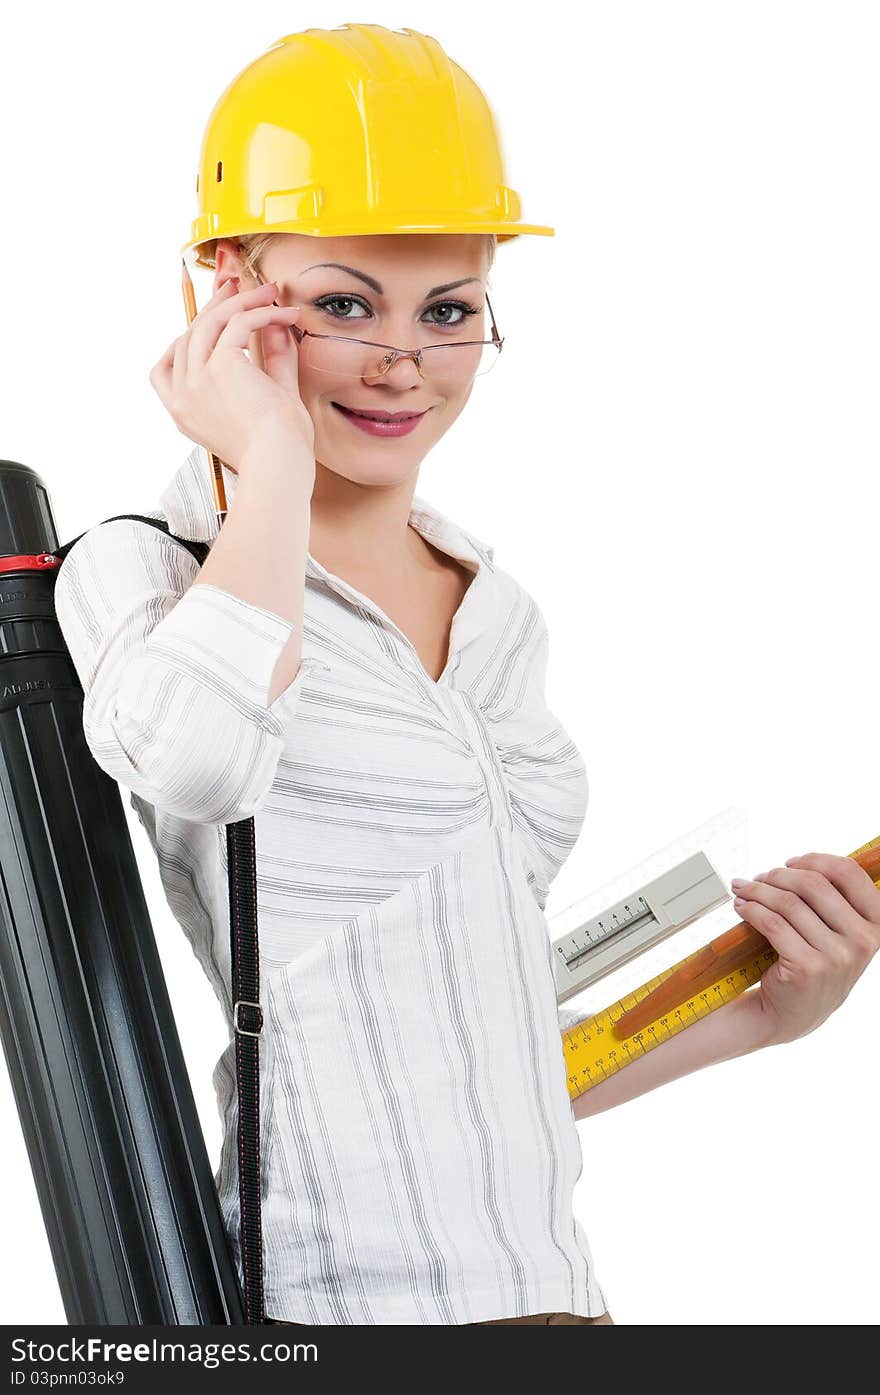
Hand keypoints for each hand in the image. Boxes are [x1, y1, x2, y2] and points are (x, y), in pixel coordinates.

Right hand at [149, 278, 314, 479]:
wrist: (280, 463)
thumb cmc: (280, 447)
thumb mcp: (271, 398)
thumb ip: (271, 361)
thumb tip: (275, 326)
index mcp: (185, 413)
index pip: (165, 368)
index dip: (187, 336)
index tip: (212, 316)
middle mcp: (182, 397)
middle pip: (190, 335)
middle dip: (216, 307)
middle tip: (241, 286)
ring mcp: (196, 381)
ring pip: (210, 323)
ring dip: (241, 301)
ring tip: (270, 292)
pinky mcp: (218, 368)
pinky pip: (237, 324)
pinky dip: (261, 312)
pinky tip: (284, 314)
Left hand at [729, 852, 879, 1043]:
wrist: (791, 1013)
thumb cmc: (812, 963)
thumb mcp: (838, 934)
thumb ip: (833, 901)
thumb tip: (802, 861)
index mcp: (876, 925)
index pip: (849, 873)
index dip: (815, 860)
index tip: (789, 863)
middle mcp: (863, 941)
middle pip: (813, 884)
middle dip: (778, 875)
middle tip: (757, 878)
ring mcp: (837, 957)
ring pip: (788, 903)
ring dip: (757, 891)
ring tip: (743, 890)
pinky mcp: (807, 967)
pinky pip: (772, 923)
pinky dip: (751, 909)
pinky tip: (741, 907)